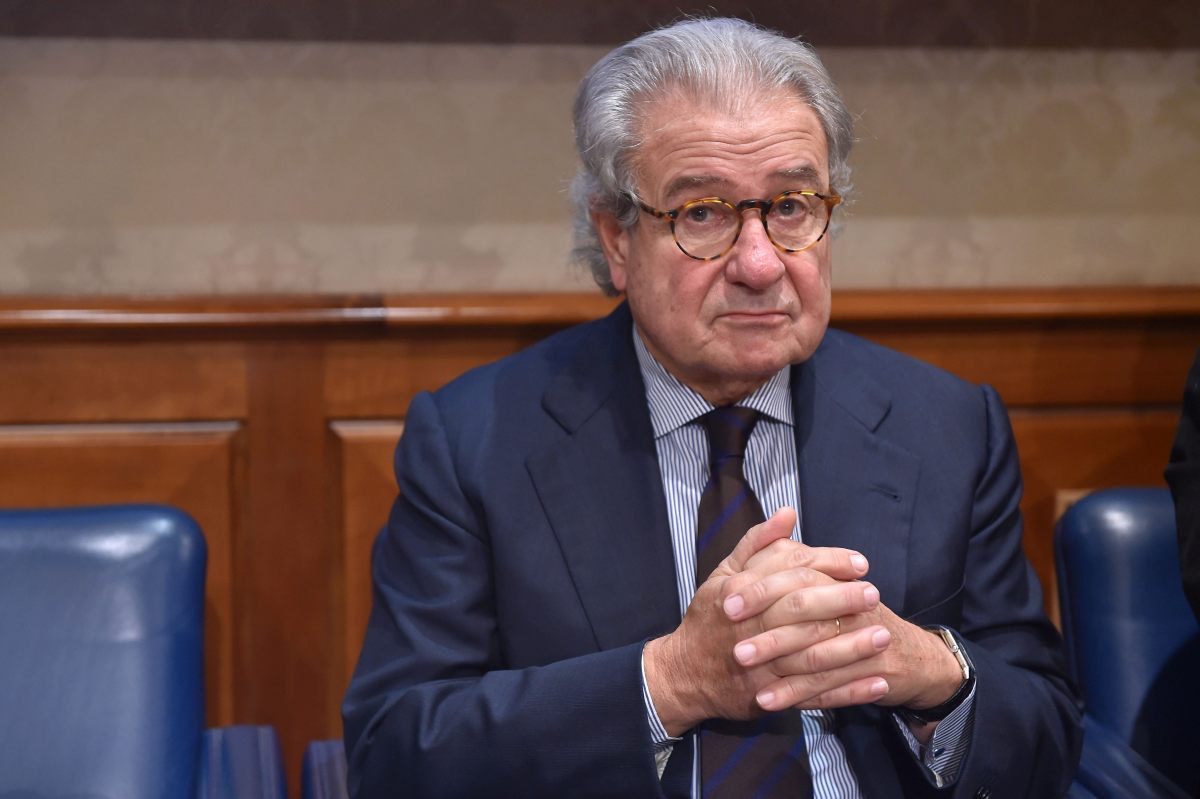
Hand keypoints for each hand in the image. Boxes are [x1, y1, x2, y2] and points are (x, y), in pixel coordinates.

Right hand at [643, 508, 878, 734]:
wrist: (684, 674)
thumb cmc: (710, 618)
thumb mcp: (724, 573)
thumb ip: (757, 543)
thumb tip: (788, 512)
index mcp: (740, 590)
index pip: (790, 570)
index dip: (828, 564)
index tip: (860, 564)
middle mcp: (749, 625)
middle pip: (801, 609)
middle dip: (841, 601)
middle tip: (874, 596)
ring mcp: (759, 664)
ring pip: (810, 655)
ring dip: (851, 648)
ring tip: (884, 637)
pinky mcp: (768, 695)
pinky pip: (814, 694)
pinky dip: (847, 690)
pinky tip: (876, 683)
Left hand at [723, 555, 965, 719]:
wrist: (915, 659)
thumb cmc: (861, 617)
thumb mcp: (834, 580)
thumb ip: (802, 553)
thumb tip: (781, 515)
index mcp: (842, 579)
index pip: (799, 575)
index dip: (762, 589)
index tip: (727, 603)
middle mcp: (856, 607)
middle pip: (806, 614)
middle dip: (767, 632)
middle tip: (733, 646)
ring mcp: (867, 642)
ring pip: (815, 654)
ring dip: (777, 666)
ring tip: (744, 674)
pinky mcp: (872, 676)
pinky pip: (829, 688)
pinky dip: (796, 695)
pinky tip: (766, 701)